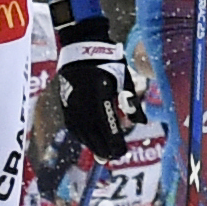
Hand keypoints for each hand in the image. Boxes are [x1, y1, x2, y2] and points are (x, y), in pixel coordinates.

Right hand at [51, 11, 147, 159]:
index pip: (109, 131)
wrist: (81, 48)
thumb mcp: (125, 79)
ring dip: (93, 145)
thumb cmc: (108, 62)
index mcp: (100, 101)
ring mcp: (72, 107)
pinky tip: (88, 140)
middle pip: (94, 137)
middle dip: (105, 149)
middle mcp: (84, 107)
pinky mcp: (66, 105)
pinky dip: (82, 136)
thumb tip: (140, 123)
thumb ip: (133, 103)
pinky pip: (74, 127)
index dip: (116, 145)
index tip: (123, 153)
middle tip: (114, 158)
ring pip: (83, 134)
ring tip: (102, 154)